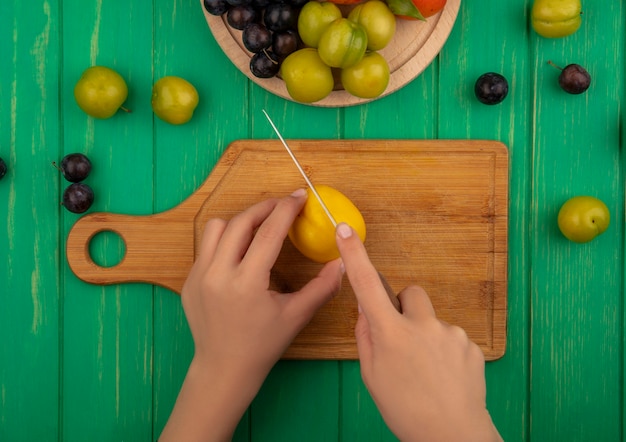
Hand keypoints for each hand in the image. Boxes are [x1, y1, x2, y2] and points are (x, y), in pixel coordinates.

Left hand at [161, 190, 342, 440]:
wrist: (224, 369)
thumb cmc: (263, 345)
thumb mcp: (296, 316)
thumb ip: (322, 288)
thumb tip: (342, 262)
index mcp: (246, 283)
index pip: (267, 233)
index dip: (286, 210)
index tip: (299, 196)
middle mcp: (217, 275)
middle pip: (240, 222)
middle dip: (264, 208)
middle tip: (283, 205)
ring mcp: (198, 276)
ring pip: (216, 228)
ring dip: (240, 222)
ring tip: (260, 228)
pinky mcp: (189, 281)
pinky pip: (206, 247)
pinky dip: (225, 241)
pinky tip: (241, 253)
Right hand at [335, 223, 501, 441]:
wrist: (452, 436)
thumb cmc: (406, 410)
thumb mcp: (372, 376)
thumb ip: (366, 337)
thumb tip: (367, 310)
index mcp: (391, 334)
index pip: (367, 285)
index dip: (355, 255)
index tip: (346, 231)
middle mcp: (421, 326)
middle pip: (409, 293)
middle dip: (404, 307)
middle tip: (402, 337)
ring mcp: (450, 333)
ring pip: (432, 318)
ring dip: (426, 333)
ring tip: (427, 369)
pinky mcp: (470, 343)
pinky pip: (451, 335)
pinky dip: (445, 349)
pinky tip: (444, 375)